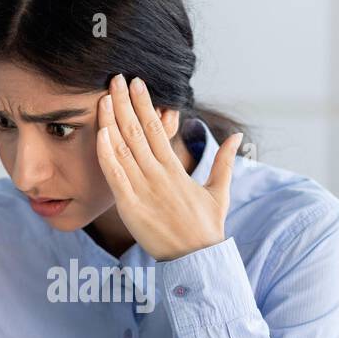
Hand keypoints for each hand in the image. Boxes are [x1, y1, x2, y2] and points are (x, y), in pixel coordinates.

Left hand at [95, 74, 241, 260]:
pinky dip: (107, 154)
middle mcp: (159, 174)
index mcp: (175, 169)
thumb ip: (225, 161)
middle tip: (115, 78)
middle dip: (125, 103)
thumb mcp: (219, 191)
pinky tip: (101, 133)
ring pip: (124, 149)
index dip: (145, 104)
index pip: (158, 128)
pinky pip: (116, 176)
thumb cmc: (206, 228)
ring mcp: (143, 189)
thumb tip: (237, 137)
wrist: (197, 259)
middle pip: (137, 131)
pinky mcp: (130, 207)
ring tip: (105, 97)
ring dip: (112, 121)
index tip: (137, 83)